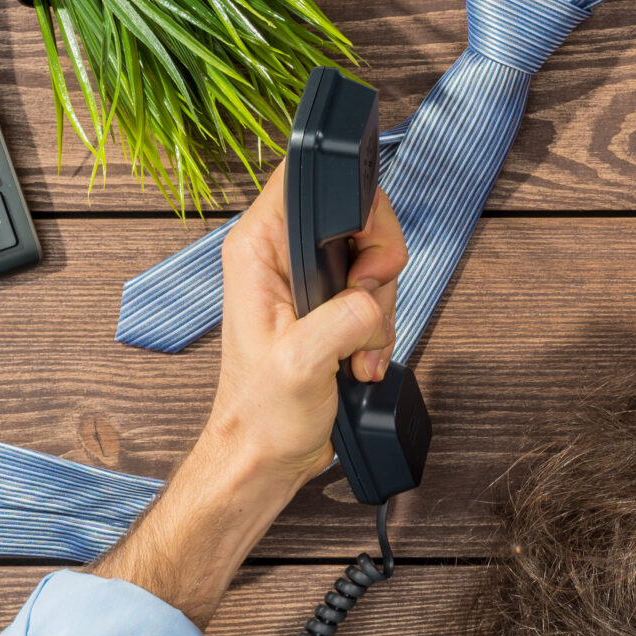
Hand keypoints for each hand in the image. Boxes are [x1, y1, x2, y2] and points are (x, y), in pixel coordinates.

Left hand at [207, 160, 408, 492]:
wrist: (266, 453)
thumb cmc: (262, 413)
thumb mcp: (301, 363)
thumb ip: (343, 317)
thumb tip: (370, 298)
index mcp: (257, 251)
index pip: (308, 182)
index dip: (352, 206)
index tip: (360, 258)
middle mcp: (279, 258)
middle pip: (357, 219)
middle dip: (379, 266)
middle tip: (365, 303)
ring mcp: (305, 283)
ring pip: (372, 262)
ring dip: (379, 309)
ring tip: (356, 350)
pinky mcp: (325, 308)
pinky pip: (373, 297)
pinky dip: (378, 329)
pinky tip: (358, 359)